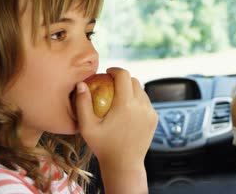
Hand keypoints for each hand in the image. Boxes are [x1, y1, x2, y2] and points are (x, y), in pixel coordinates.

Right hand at [74, 67, 157, 192]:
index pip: (124, 75)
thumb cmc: (103, 147)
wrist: (124, 165)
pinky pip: (146, 102)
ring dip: (131, 89)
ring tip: (118, 96)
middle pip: (134, 81)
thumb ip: (82, 103)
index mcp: (126, 104)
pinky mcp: (154, 119)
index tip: (108, 72)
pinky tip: (126, 108)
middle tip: (111, 84)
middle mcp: (142, 106)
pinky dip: (137, 100)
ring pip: (141, 91)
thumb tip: (81, 84)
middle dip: (123, 79)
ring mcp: (150, 112)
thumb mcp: (87, 127)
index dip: (115, 70)